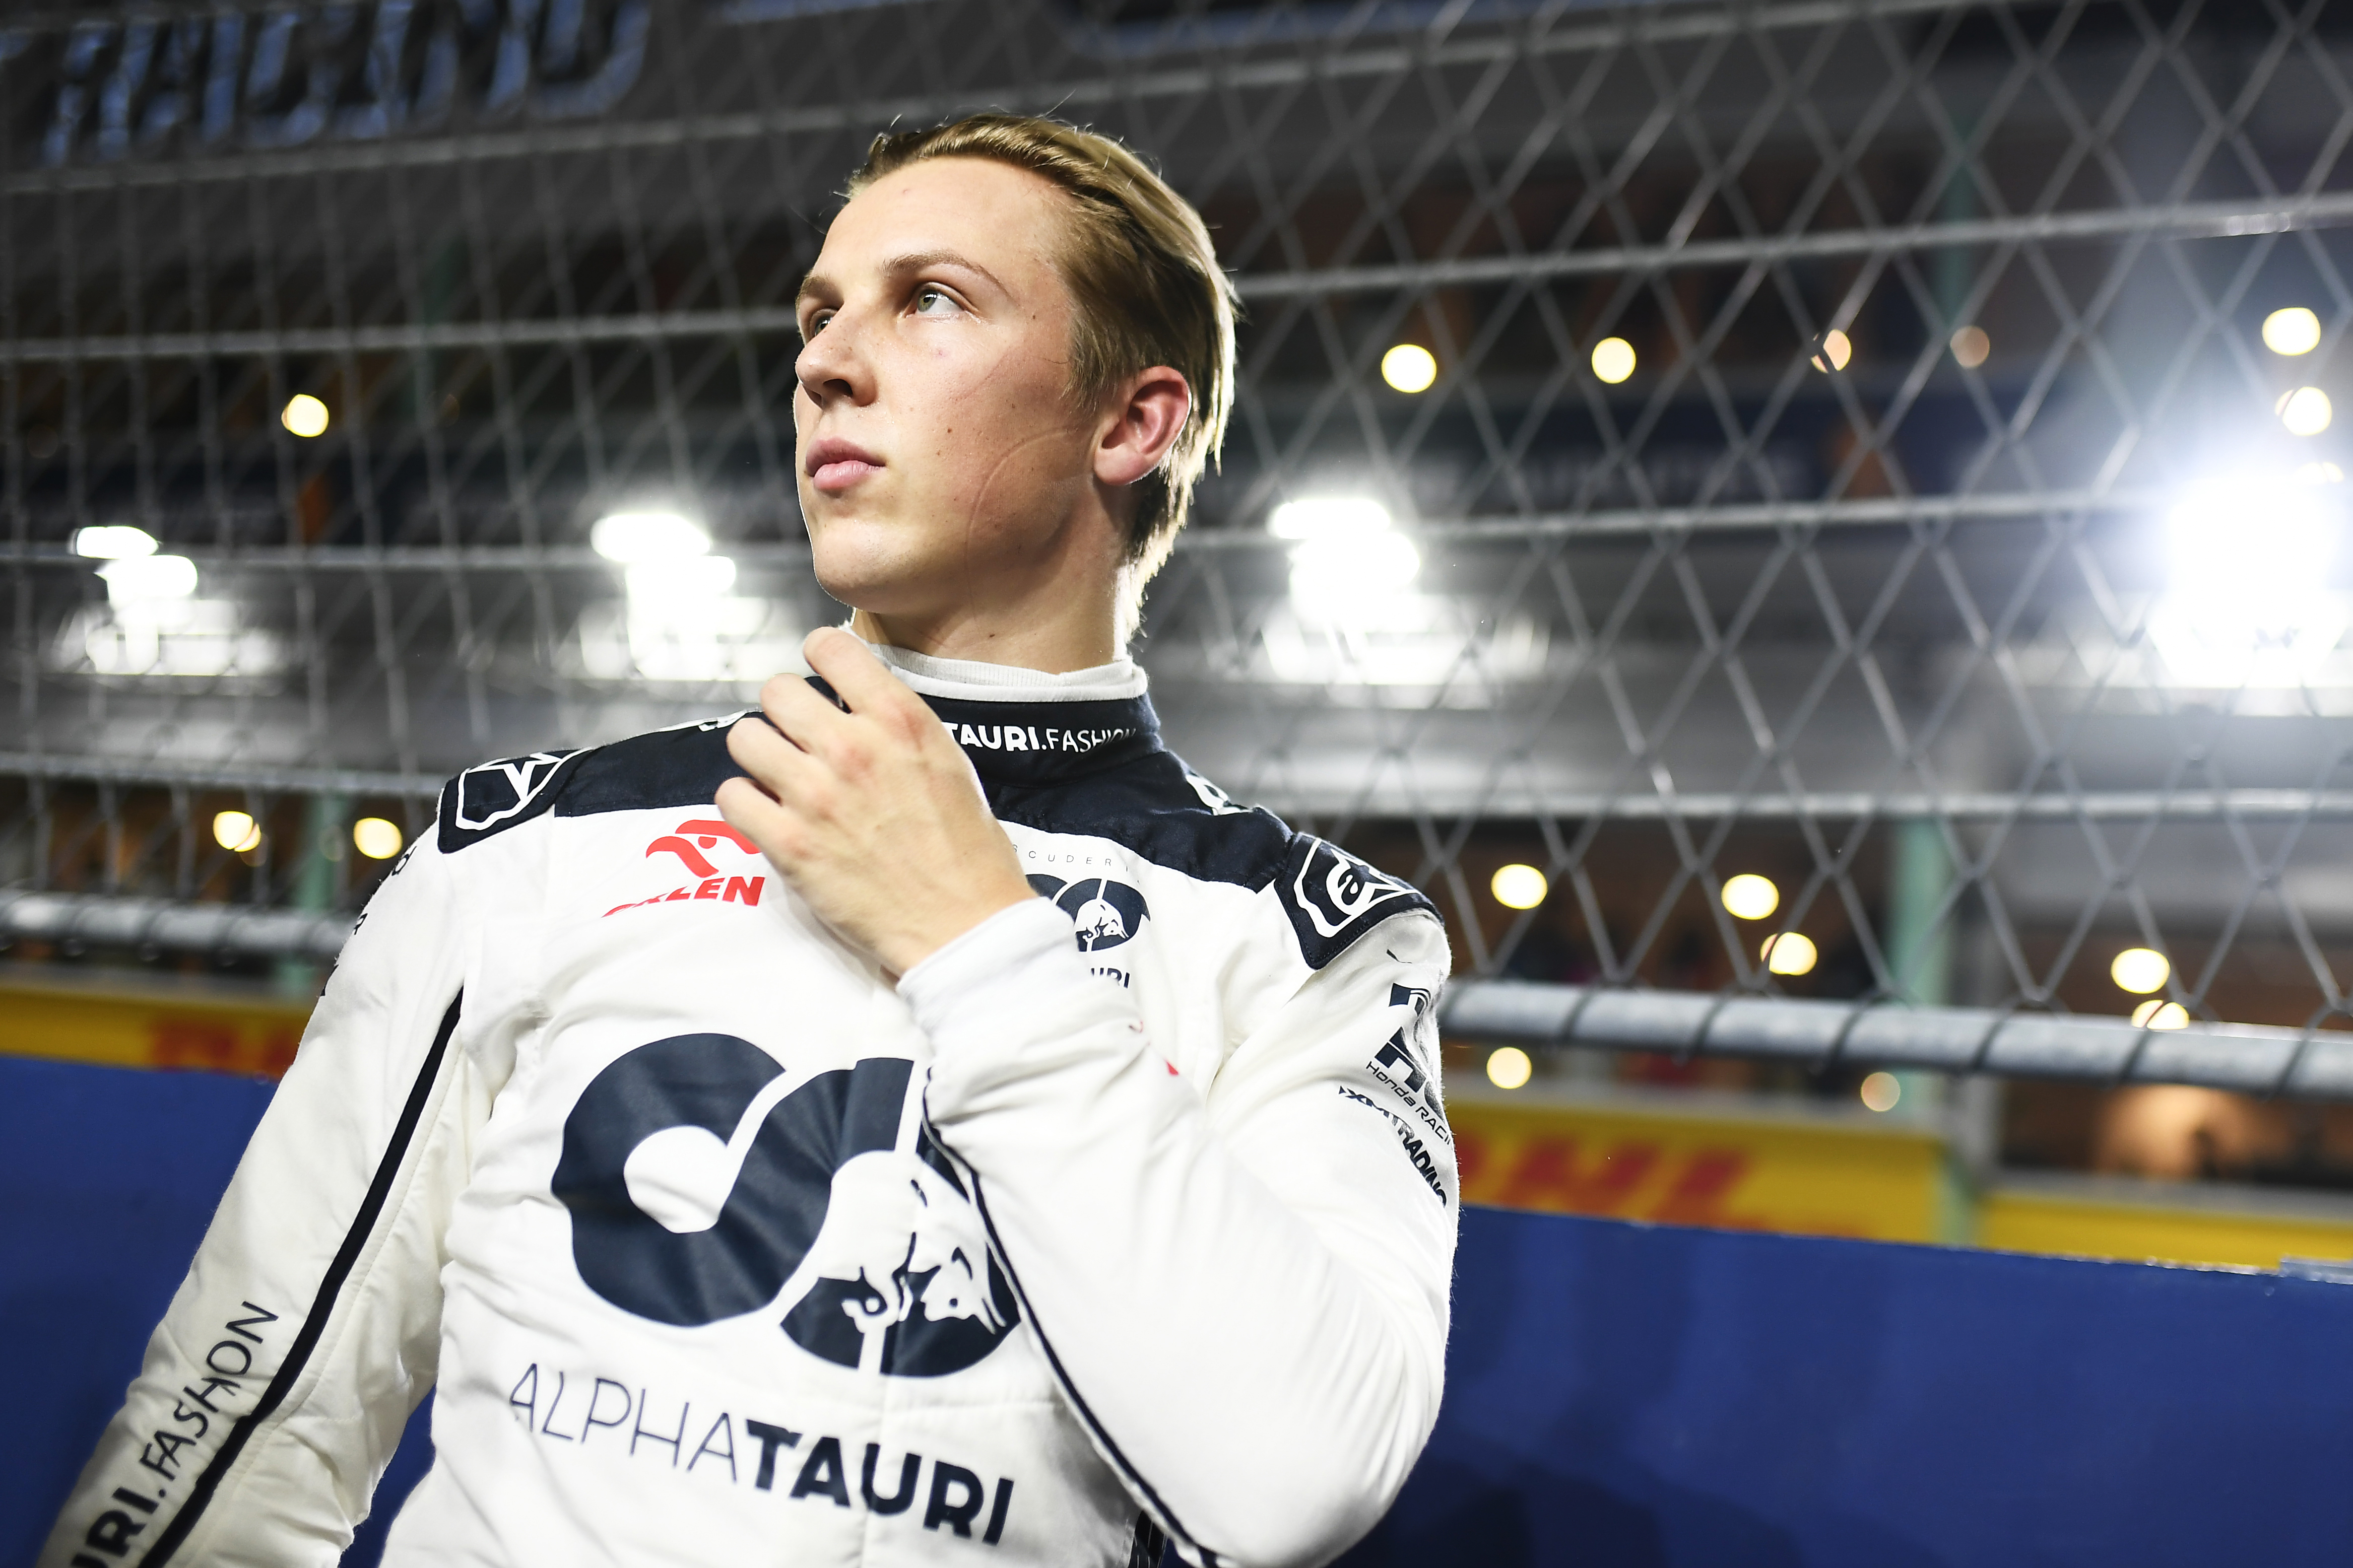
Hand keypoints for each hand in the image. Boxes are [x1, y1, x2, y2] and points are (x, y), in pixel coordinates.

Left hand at [716, 628, 1036, 974]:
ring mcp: (815, 796)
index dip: (820, 659)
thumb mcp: (948, 762)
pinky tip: (768, 815)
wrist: (963, 924)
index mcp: (900, 720)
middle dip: (786, 712)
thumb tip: (852, 707)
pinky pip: (731, 795)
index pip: (830, 646)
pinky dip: (745, 803)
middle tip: (800, 739)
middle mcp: (853, 748)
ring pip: (745, 737)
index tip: (821, 680)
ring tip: (780, 777)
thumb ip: (896, 727)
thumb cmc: (966, 851)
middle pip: (777, 690)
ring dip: (760, 754)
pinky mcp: (788, 844)